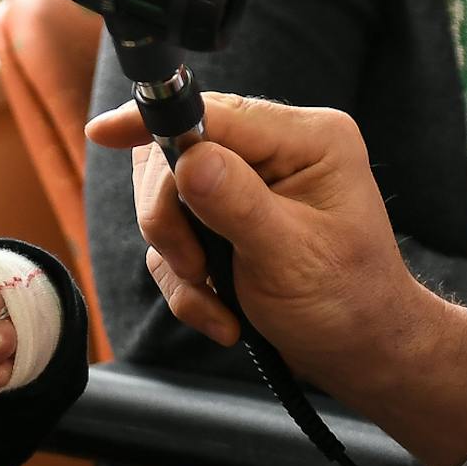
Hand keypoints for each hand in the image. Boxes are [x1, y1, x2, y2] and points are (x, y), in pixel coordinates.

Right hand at [88, 94, 418, 369]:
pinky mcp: (229, 217)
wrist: (363, 352)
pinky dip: (188, 285)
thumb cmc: (347, 302)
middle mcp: (278, 149)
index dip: (155, 121)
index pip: (216, 113)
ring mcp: (251, 183)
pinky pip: (176, 238)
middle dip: (172, 221)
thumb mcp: (291, 256)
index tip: (103, 133)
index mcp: (308, 138)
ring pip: (168, 200)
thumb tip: (188, 159)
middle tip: (195, 268)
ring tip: (219, 303)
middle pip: (178, 154)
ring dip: (180, 262)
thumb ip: (238, 205)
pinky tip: (223, 314)